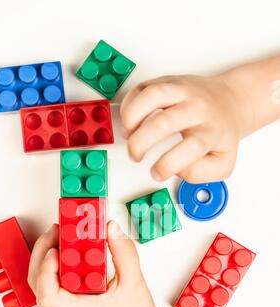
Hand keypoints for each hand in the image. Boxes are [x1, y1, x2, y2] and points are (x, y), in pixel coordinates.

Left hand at [28, 221, 165, 306]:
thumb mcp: (134, 282)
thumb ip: (123, 252)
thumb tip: (111, 229)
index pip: (48, 296)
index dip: (46, 270)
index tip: (56, 250)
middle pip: (38, 286)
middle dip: (42, 254)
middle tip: (56, 233)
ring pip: (41, 287)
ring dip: (46, 261)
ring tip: (60, 240)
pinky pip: (51, 289)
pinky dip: (53, 271)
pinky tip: (67, 256)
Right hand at [120, 74, 247, 182]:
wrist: (230, 101)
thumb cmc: (220, 133)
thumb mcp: (222, 162)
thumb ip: (201, 173)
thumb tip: (176, 169)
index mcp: (211, 130)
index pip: (191, 147)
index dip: (168, 165)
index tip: (157, 173)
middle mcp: (196, 107)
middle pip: (164, 122)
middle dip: (141, 143)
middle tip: (135, 156)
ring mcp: (182, 90)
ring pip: (152, 95)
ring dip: (132, 118)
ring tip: (128, 134)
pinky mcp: (168, 81)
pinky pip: (143, 86)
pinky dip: (130, 104)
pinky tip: (131, 120)